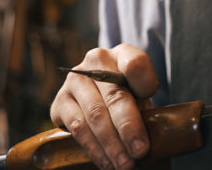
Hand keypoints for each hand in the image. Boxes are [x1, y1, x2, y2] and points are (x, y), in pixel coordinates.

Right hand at [50, 43, 158, 169]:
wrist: (98, 92)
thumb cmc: (128, 92)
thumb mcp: (141, 92)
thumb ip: (144, 103)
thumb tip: (148, 136)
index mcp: (122, 53)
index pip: (136, 63)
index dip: (145, 81)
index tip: (151, 99)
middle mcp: (96, 61)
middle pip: (115, 95)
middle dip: (129, 127)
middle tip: (140, 150)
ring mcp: (75, 80)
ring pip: (95, 115)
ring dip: (111, 144)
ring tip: (125, 163)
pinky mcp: (60, 101)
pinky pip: (78, 128)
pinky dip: (94, 148)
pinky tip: (106, 161)